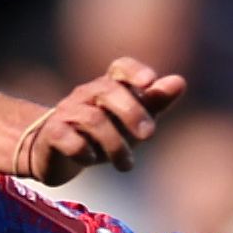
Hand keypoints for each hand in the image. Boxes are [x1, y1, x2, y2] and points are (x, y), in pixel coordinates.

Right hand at [12, 57, 185, 183]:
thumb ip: (153, 103)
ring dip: (116, 145)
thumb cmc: (99, 136)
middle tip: (149, 135)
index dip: (134, 71)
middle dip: (132, 112)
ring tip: (126, 165)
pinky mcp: (52, 135)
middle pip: (108, 91)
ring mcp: (66, 113)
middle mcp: (86, 95)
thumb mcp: (129, 122)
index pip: (120, 67)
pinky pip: (67, 138)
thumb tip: (179, 82)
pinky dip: (83, 151)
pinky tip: (91, 160)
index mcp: (107, 87)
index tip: (149, 83)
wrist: (53, 155)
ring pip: (93, 119)